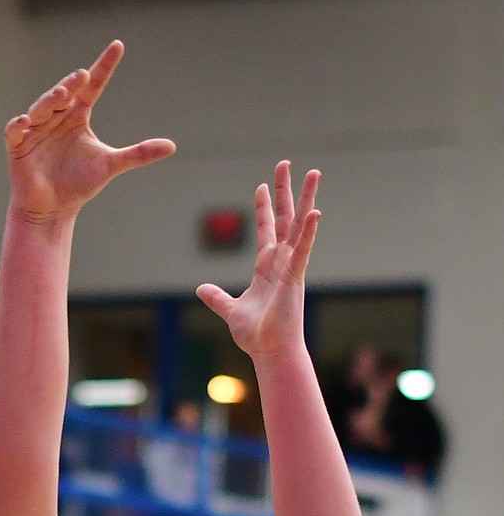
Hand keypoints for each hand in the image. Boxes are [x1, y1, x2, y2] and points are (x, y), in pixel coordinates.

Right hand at [5, 42, 174, 223]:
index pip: (93, 86)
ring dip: (49, 100)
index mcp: (78, 116)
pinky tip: (26, 121)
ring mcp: (36, 129)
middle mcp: (57, 117)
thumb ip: (139, 153)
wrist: (53, 210)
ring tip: (61, 95)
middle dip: (72, 84)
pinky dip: (18, 124)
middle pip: (65, 93)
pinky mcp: (18, 145)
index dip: (105, 66)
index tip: (118, 46)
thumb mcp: (111, 165)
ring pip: (42, 106)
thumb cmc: (79, 185)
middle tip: (82, 77)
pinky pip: (15, 130)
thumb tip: (172, 146)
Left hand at [197, 162, 319, 360]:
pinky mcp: (295, 278)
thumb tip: (201, 289)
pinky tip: (315, 212)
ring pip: (300, 226)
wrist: (269, 352)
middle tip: (285, 163)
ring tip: (314, 173)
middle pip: (285, 218)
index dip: (264, 207)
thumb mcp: (230, 311)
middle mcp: (281, 263)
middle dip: (285, 191)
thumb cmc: (256, 336)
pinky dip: (308, 232)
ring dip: (307, 199)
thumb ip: (217, 298)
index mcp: (266, 268)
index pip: (266, 230)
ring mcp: (290, 268)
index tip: (262, 186)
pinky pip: (303, 250)